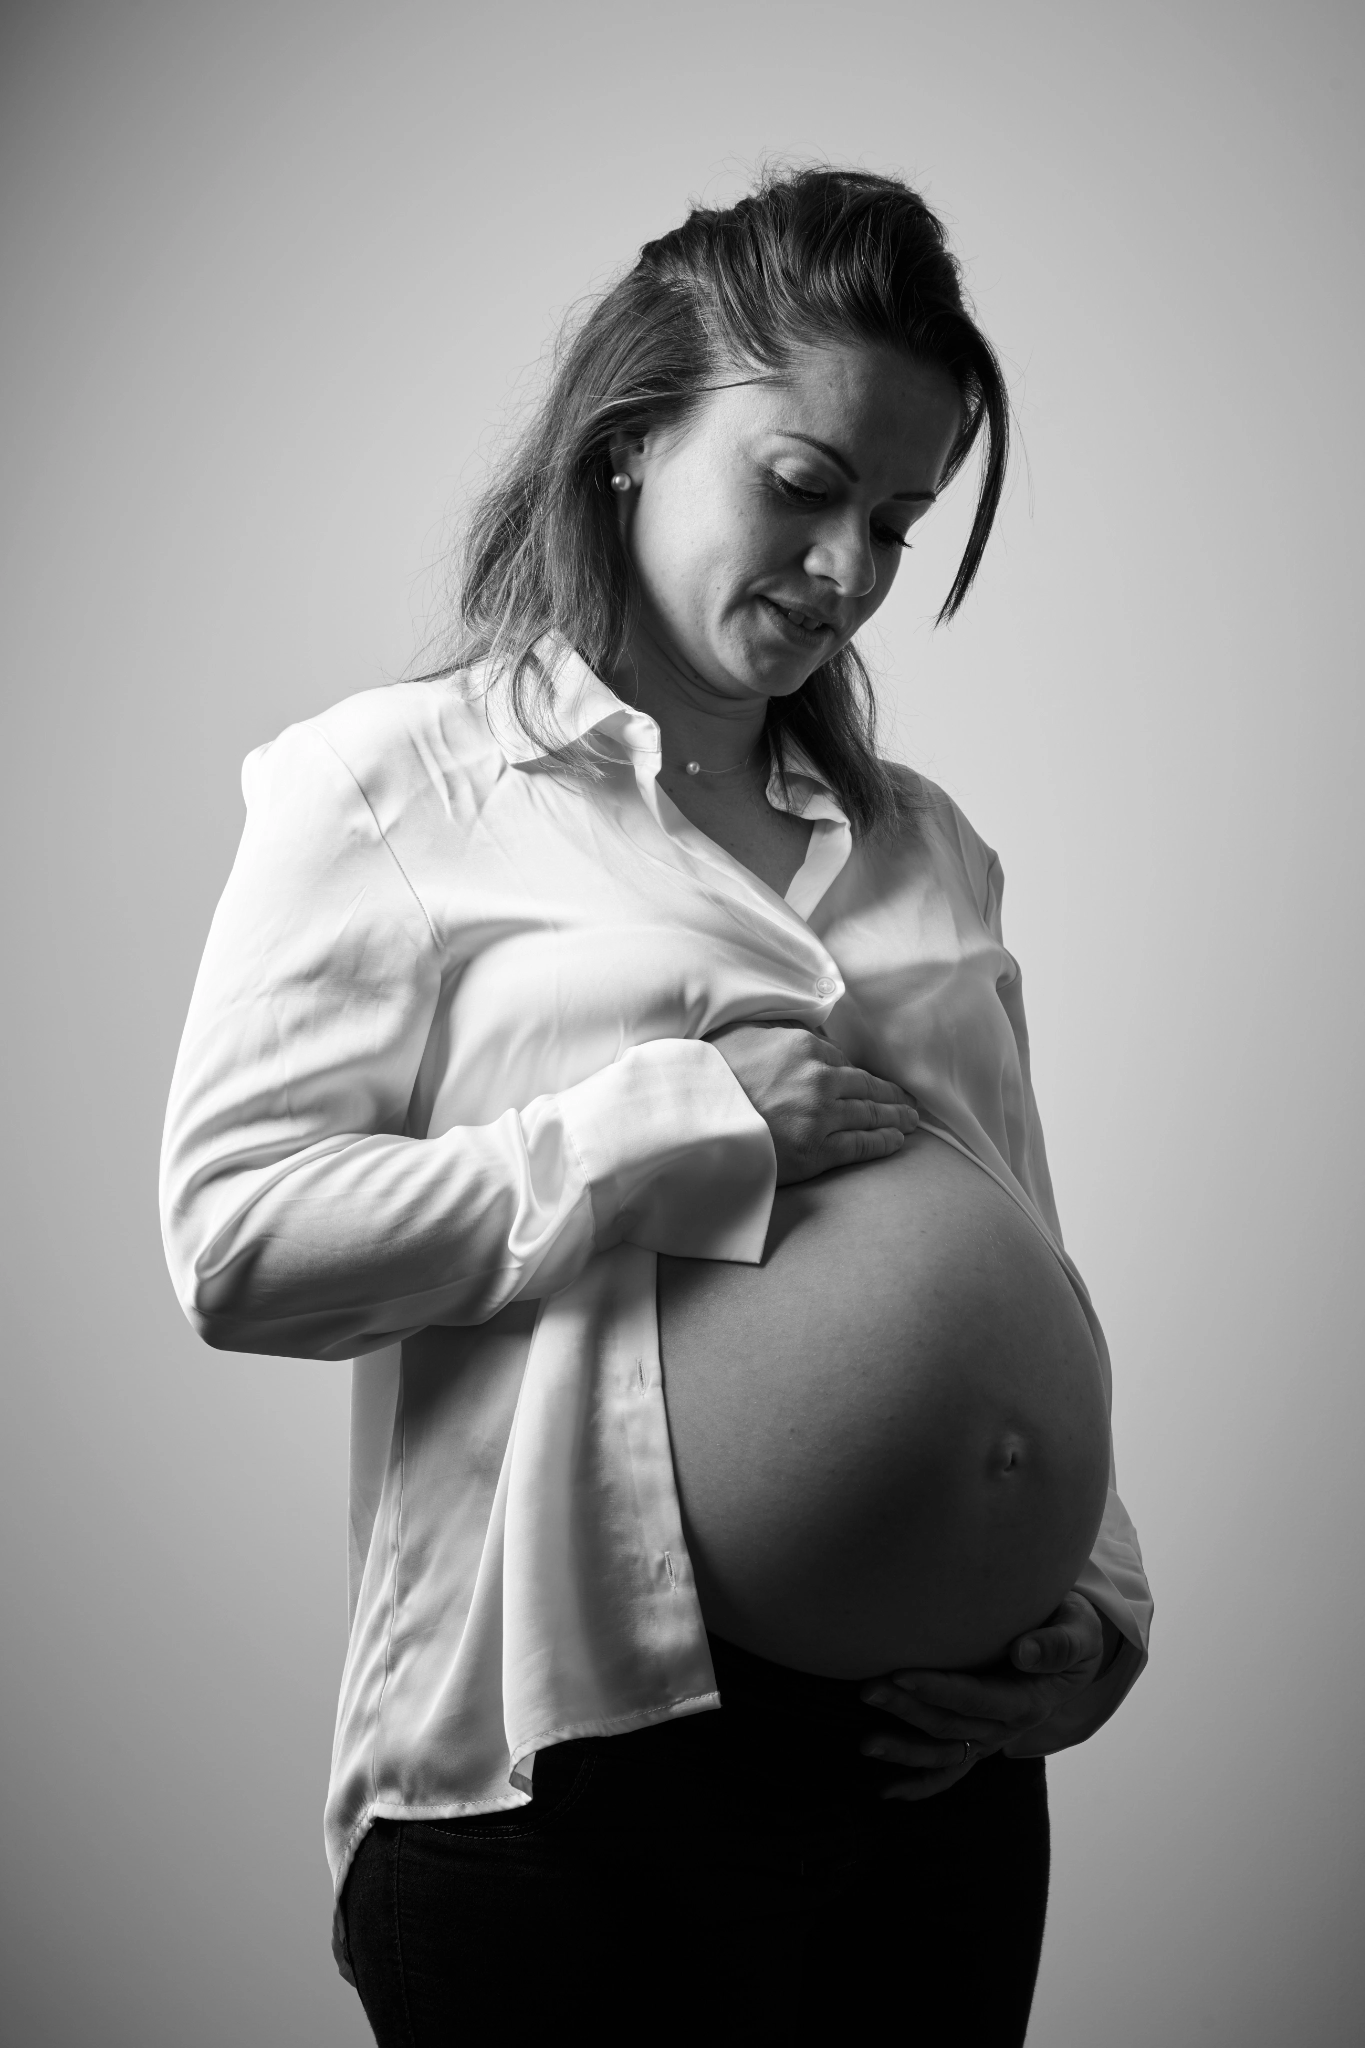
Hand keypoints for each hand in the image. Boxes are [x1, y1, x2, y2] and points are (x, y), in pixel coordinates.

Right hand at [707, 1022, 917, 1184]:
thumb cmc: (711, 1076)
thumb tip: (798, 1031)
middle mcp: (819, 1079)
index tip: (870, 1081)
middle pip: (866, 1086)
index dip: (857, 1073)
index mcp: (802, 1047)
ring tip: (910, 1120)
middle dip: (890, 1095)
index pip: (842, 1060)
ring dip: (895, 1117)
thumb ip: (775, 1031)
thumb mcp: (741, 1035)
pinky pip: (860, 1145)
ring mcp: (821, 1116)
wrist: (693, 1121)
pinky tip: (896, 1140)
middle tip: (908, 1101)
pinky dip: (882, 1142)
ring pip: (869, 1115)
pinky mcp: (817, 1150)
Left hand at [857, 1591, 1109, 1801]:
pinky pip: (949, 1771)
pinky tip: (885, 1792)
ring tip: (865, 1745)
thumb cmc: (1071, 1627)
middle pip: (951, 1725)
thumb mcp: (1078, 1630)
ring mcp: (990, 1738)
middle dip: (907, 1711)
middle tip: (867, 1689)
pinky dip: (919, 1785)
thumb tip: (1023, 1653)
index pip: (977, 1698)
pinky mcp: (978, 1740)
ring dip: (904, 1750)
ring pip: (943, 1752)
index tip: (901, 1675)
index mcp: (1028, 1700)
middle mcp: (1007, 1727)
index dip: (939, 1689)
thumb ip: (1056, 1644)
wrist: (1073, 1646)